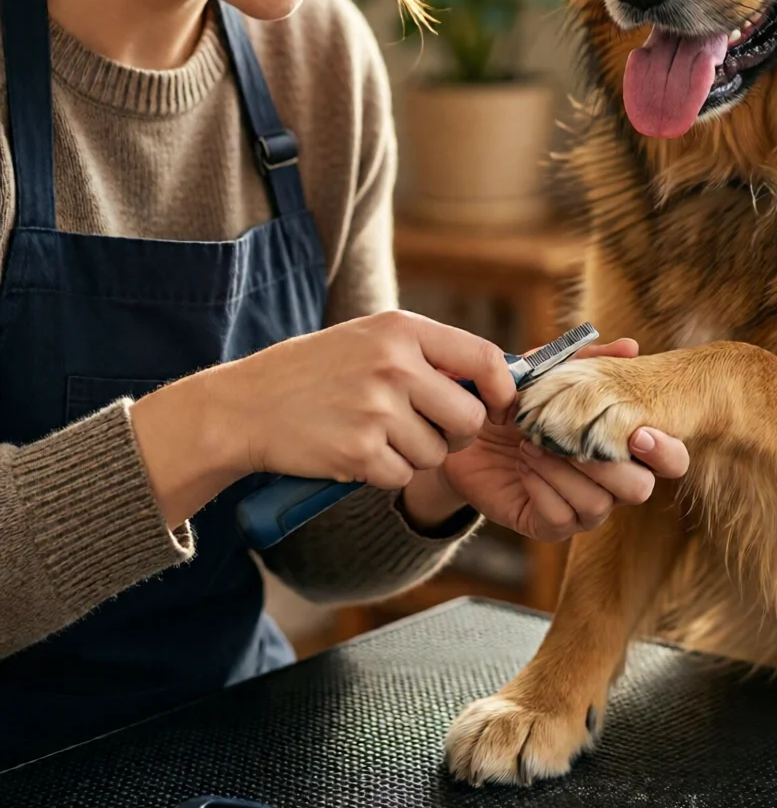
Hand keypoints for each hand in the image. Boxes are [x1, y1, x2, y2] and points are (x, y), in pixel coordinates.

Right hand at [131, 311, 515, 527]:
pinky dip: (384, 475)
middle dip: (454, 434)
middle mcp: (394, 365)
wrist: (244, 406)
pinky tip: (355, 453)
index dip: (500, 388)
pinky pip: (402, 477)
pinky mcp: (359, 451)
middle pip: (468, 418)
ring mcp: (376, 409)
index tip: (498, 405)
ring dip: (413, 456)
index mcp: (400, 330)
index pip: (482, 357)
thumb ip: (423, 354)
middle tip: (424, 430)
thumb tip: (492, 378)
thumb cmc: (311, 373)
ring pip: (436, 454)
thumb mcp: (367, 339)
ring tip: (373, 435)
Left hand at [440, 339, 689, 541]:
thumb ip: (589, 360)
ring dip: (564, 470)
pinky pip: (562, 518)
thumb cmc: (521, 400)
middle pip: (641, 489)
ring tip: (531, 444)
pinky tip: (523, 464)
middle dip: (609, 465)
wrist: (469, 430)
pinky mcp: (549, 525)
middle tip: (575, 439)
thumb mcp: (550, 371)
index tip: (639, 434)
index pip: (670, 460)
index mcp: (624, 445)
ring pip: (599, 505)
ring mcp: (583, 508)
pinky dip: (542, 487)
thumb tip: (632, 346)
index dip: (666, 451)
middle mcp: (613, 482)